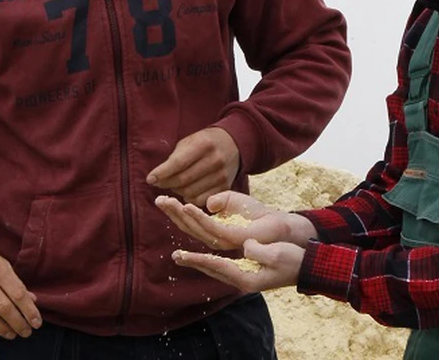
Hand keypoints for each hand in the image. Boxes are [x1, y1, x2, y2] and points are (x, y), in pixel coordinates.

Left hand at [147, 127, 239, 205]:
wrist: (233, 144)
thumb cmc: (204, 142)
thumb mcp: (189, 142)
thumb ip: (174, 158)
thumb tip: (156, 178)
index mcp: (204, 144)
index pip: (178, 162)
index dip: (161, 172)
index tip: (150, 179)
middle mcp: (215, 160)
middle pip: (183, 180)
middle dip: (166, 183)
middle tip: (158, 183)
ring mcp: (222, 175)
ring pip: (190, 192)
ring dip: (176, 191)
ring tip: (173, 185)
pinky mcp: (225, 187)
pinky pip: (201, 200)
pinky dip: (189, 199)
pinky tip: (186, 191)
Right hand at [155, 191, 291, 249]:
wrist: (281, 223)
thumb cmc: (258, 214)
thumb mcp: (235, 201)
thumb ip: (220, 200)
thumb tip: (207, 202)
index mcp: (214, 231)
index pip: (190, 223)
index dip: (175, 212)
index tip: (161, 198)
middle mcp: (216, 240)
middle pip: (188, 228)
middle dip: (172, 214)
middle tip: (157, 200)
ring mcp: (224, 241)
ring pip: (196, 229)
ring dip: (180, 215)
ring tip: (167, 201)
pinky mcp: (234, 238)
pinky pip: (212, 227)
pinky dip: (197, 217)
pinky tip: (186, 206)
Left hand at [172, 239, 303, 292]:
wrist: (306, 267)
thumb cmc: (294, 260)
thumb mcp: (278, 254)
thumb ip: (259, 251)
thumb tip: (245, 246)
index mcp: (247, 277)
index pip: (218, 266)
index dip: (199, 259)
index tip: (182, 256)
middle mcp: (242, 279)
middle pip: (212, 269)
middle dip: (193, 261)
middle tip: (174, 256)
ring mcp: (243, 276)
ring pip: (215, 268)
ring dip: (198, 260)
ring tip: (181, 256)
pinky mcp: (246, 271)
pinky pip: (221, 265)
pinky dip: (209, 259)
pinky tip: (202, 256)